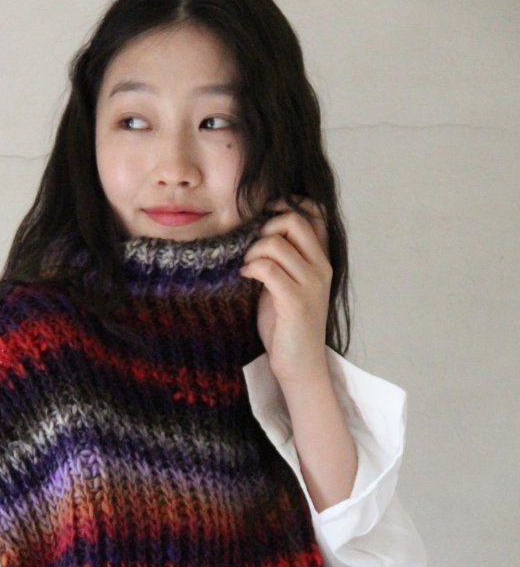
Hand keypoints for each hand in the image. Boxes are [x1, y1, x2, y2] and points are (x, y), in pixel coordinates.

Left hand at [240, 196, 331, 387]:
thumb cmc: (286, 324)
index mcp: (321, 259)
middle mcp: (321, 267)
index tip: (264, 214)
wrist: (299, 364)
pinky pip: (268, 268)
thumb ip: (282, 258)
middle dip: (265, 227)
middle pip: (294, 219)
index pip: (315, 211)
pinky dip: (251, 268)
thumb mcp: (286, 283)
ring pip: (277, 243)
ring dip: (253, 251)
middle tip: (251, 248)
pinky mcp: (296, 301)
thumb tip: (257, 229)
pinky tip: (245, 277)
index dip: (289, 202)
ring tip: (247, 266)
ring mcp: (311, 284)